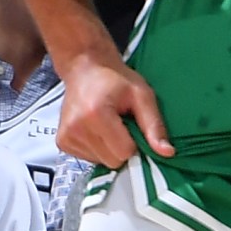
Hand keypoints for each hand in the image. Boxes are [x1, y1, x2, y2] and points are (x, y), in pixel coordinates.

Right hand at [56, 50, 174, 167]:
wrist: (84, 68)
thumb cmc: (115, 79)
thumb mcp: (142, 95)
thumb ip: (154, 125)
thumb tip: (167, 152)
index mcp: (96, 115)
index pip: (124, 153)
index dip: (134, 143)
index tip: (131, 125)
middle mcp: (76, 128)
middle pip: (112, 161)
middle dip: (121, 148)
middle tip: (120, 125)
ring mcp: (66, 137)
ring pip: (101, 163)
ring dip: (109, 149)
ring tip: (107, 125)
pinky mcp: (62, 143)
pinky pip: (89, 159)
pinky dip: (97, 149)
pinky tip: (96, 130)